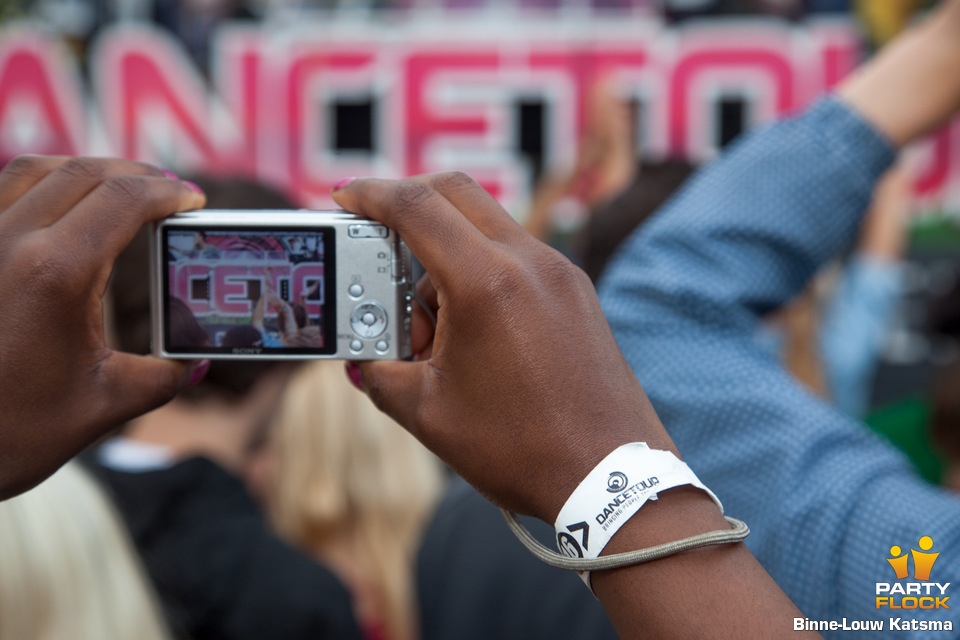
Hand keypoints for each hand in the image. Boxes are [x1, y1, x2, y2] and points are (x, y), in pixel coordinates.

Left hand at [0, 155, 204, 498]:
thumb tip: (197, 362)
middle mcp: (8, 242)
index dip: (167, 192)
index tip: (193, 199)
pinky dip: (37, 184)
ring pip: (33, 170)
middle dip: (135, 174)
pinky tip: (56, 208)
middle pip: (83, 173)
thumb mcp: (102, 406)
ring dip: (84, 171)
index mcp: (55, 272)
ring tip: (118, 189)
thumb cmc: (7, 432)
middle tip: (168, 190)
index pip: (124, 200)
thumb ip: (162, 377)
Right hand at [333, 172, 671, 522]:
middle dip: (407, 207)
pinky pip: (516, 258)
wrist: (609, 479)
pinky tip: (469, 334)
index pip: (416, 205)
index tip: (345, 197)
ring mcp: (561, 273)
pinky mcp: (577, 292)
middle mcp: (530, 262)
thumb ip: (378, 374)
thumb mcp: (428, 413)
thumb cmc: (523, 448)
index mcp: (487, 282)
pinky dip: (481, 274)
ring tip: (429, 333)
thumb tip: (362, 358)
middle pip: (456, 194)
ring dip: (444, 258)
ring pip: (486, 230)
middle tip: (377, 245)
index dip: (370, 193)